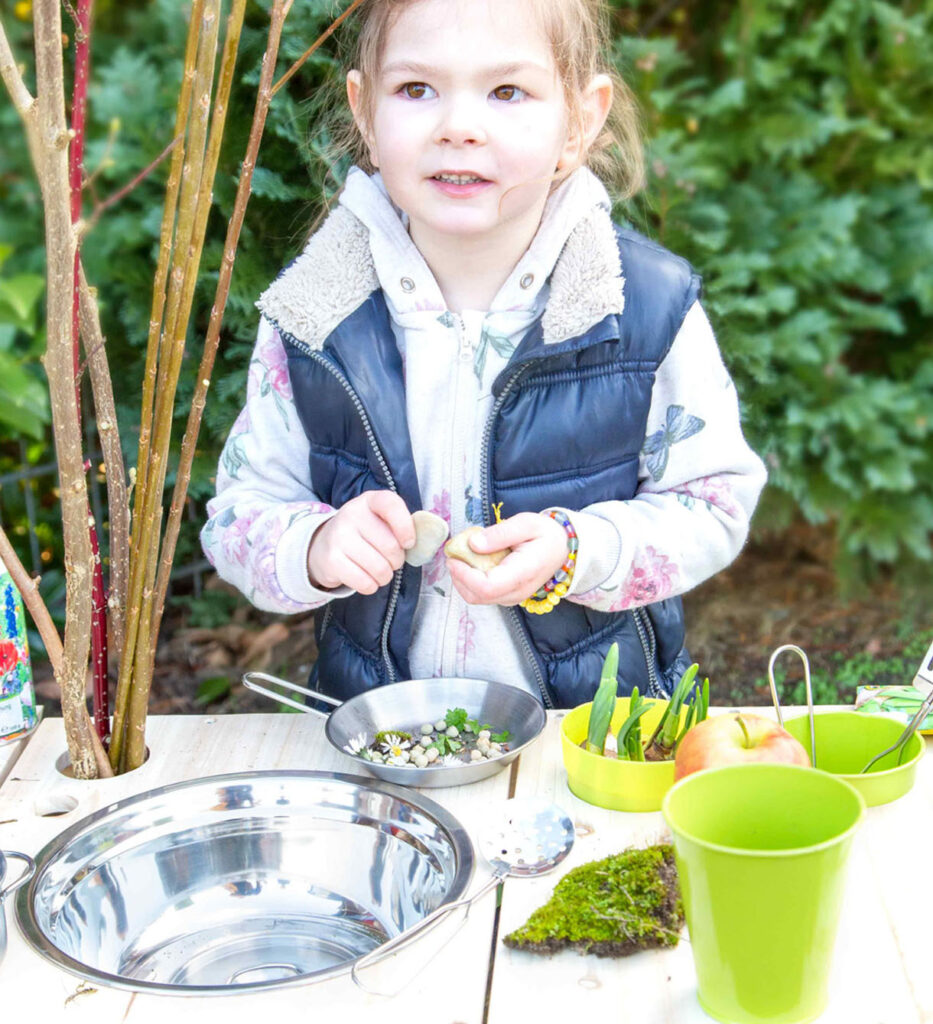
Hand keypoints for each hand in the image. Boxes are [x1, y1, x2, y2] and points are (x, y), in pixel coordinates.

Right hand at [307, 491, 415, 593]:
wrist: (323, 545)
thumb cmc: (364, 534)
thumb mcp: (379, 520)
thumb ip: (400, 526)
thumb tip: (419, 545)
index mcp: (369, 500)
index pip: (391, 505)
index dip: (405, 527)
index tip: (409, 543)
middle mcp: (351, 514)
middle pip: (390, 546)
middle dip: (397, 561)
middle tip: (391, 561)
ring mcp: (339, 536)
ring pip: (380, 568)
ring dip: (385, 576)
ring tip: (379, 571)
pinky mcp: (332, 560)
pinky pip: (365, 582)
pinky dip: (371, 586)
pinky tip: (366, 579)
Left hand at [447, 512, 568, 606]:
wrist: (563, 549)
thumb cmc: (546, 534)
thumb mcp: (526, 523)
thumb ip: (500, 533)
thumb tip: (473, 544)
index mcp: (523, 573)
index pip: (487, 587)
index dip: (464, 575)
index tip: (454, 557)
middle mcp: (517, 591)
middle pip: (477, 596)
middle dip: (458, 576)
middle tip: (455, 552)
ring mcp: (512, 597)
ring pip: (476, 598)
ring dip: (462, 579)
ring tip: (464, 555)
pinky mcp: (507, 596)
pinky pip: (482, 595)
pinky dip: (470, 581)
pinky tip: (473, 562)